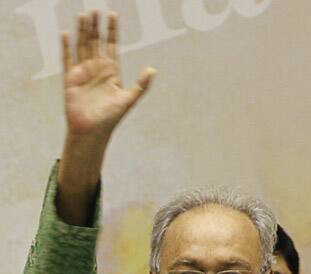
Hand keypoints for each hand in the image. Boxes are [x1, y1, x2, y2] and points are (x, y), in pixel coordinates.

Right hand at [62, 11, 154, 137]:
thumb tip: (153, 70)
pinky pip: (67, 59)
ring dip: (82, 31)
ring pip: (82, 46)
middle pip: (96, 42)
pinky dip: (66, 47)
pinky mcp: (70, 78)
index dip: (112, 30)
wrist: (92, 131)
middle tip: (96, 10)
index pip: (112, 45)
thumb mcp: (128, 100)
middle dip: (96, 26)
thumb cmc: (110, 119)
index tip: (113, 14)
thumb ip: (140, 86)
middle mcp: (97, 69)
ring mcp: (83, 72)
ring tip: (83, 15)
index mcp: (111, 71)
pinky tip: (66, 34)